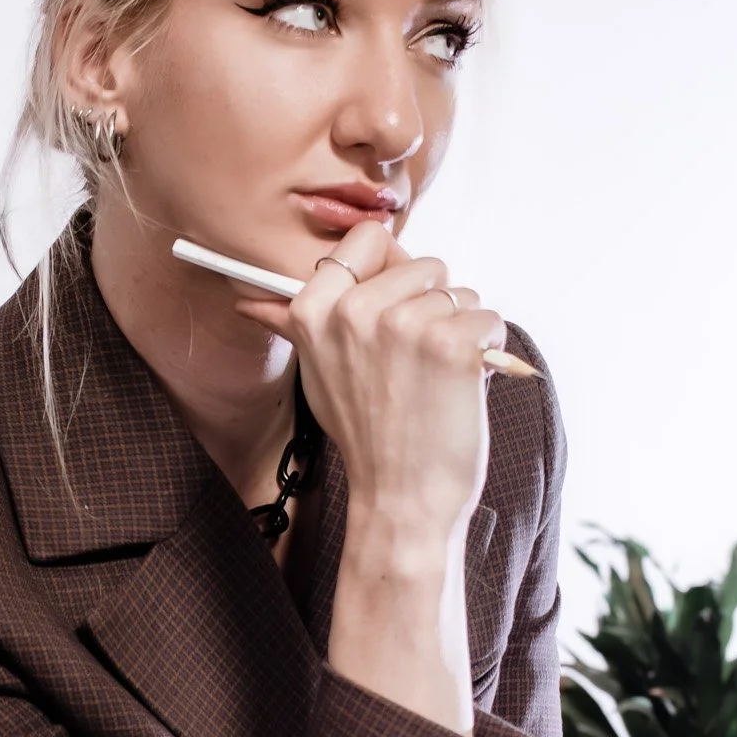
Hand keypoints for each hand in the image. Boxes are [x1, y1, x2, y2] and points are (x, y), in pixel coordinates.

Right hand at [232, 218, 503, 537]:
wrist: (402, 498)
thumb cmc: (366, 435)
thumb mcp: (318, 373)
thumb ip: (292, 324)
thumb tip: (249, 301)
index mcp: (315, 309)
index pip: (369, 238)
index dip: (392, 268)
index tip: (394, 304)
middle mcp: (355, 310)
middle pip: (426, 265)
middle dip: (433, 306)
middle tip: (413, 363)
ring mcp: (405, 325)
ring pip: (460, 294)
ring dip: (460, 332)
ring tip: (434, 380)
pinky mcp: (453, 343)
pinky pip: (488, 318)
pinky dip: (487, 350)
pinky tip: (462, 385)